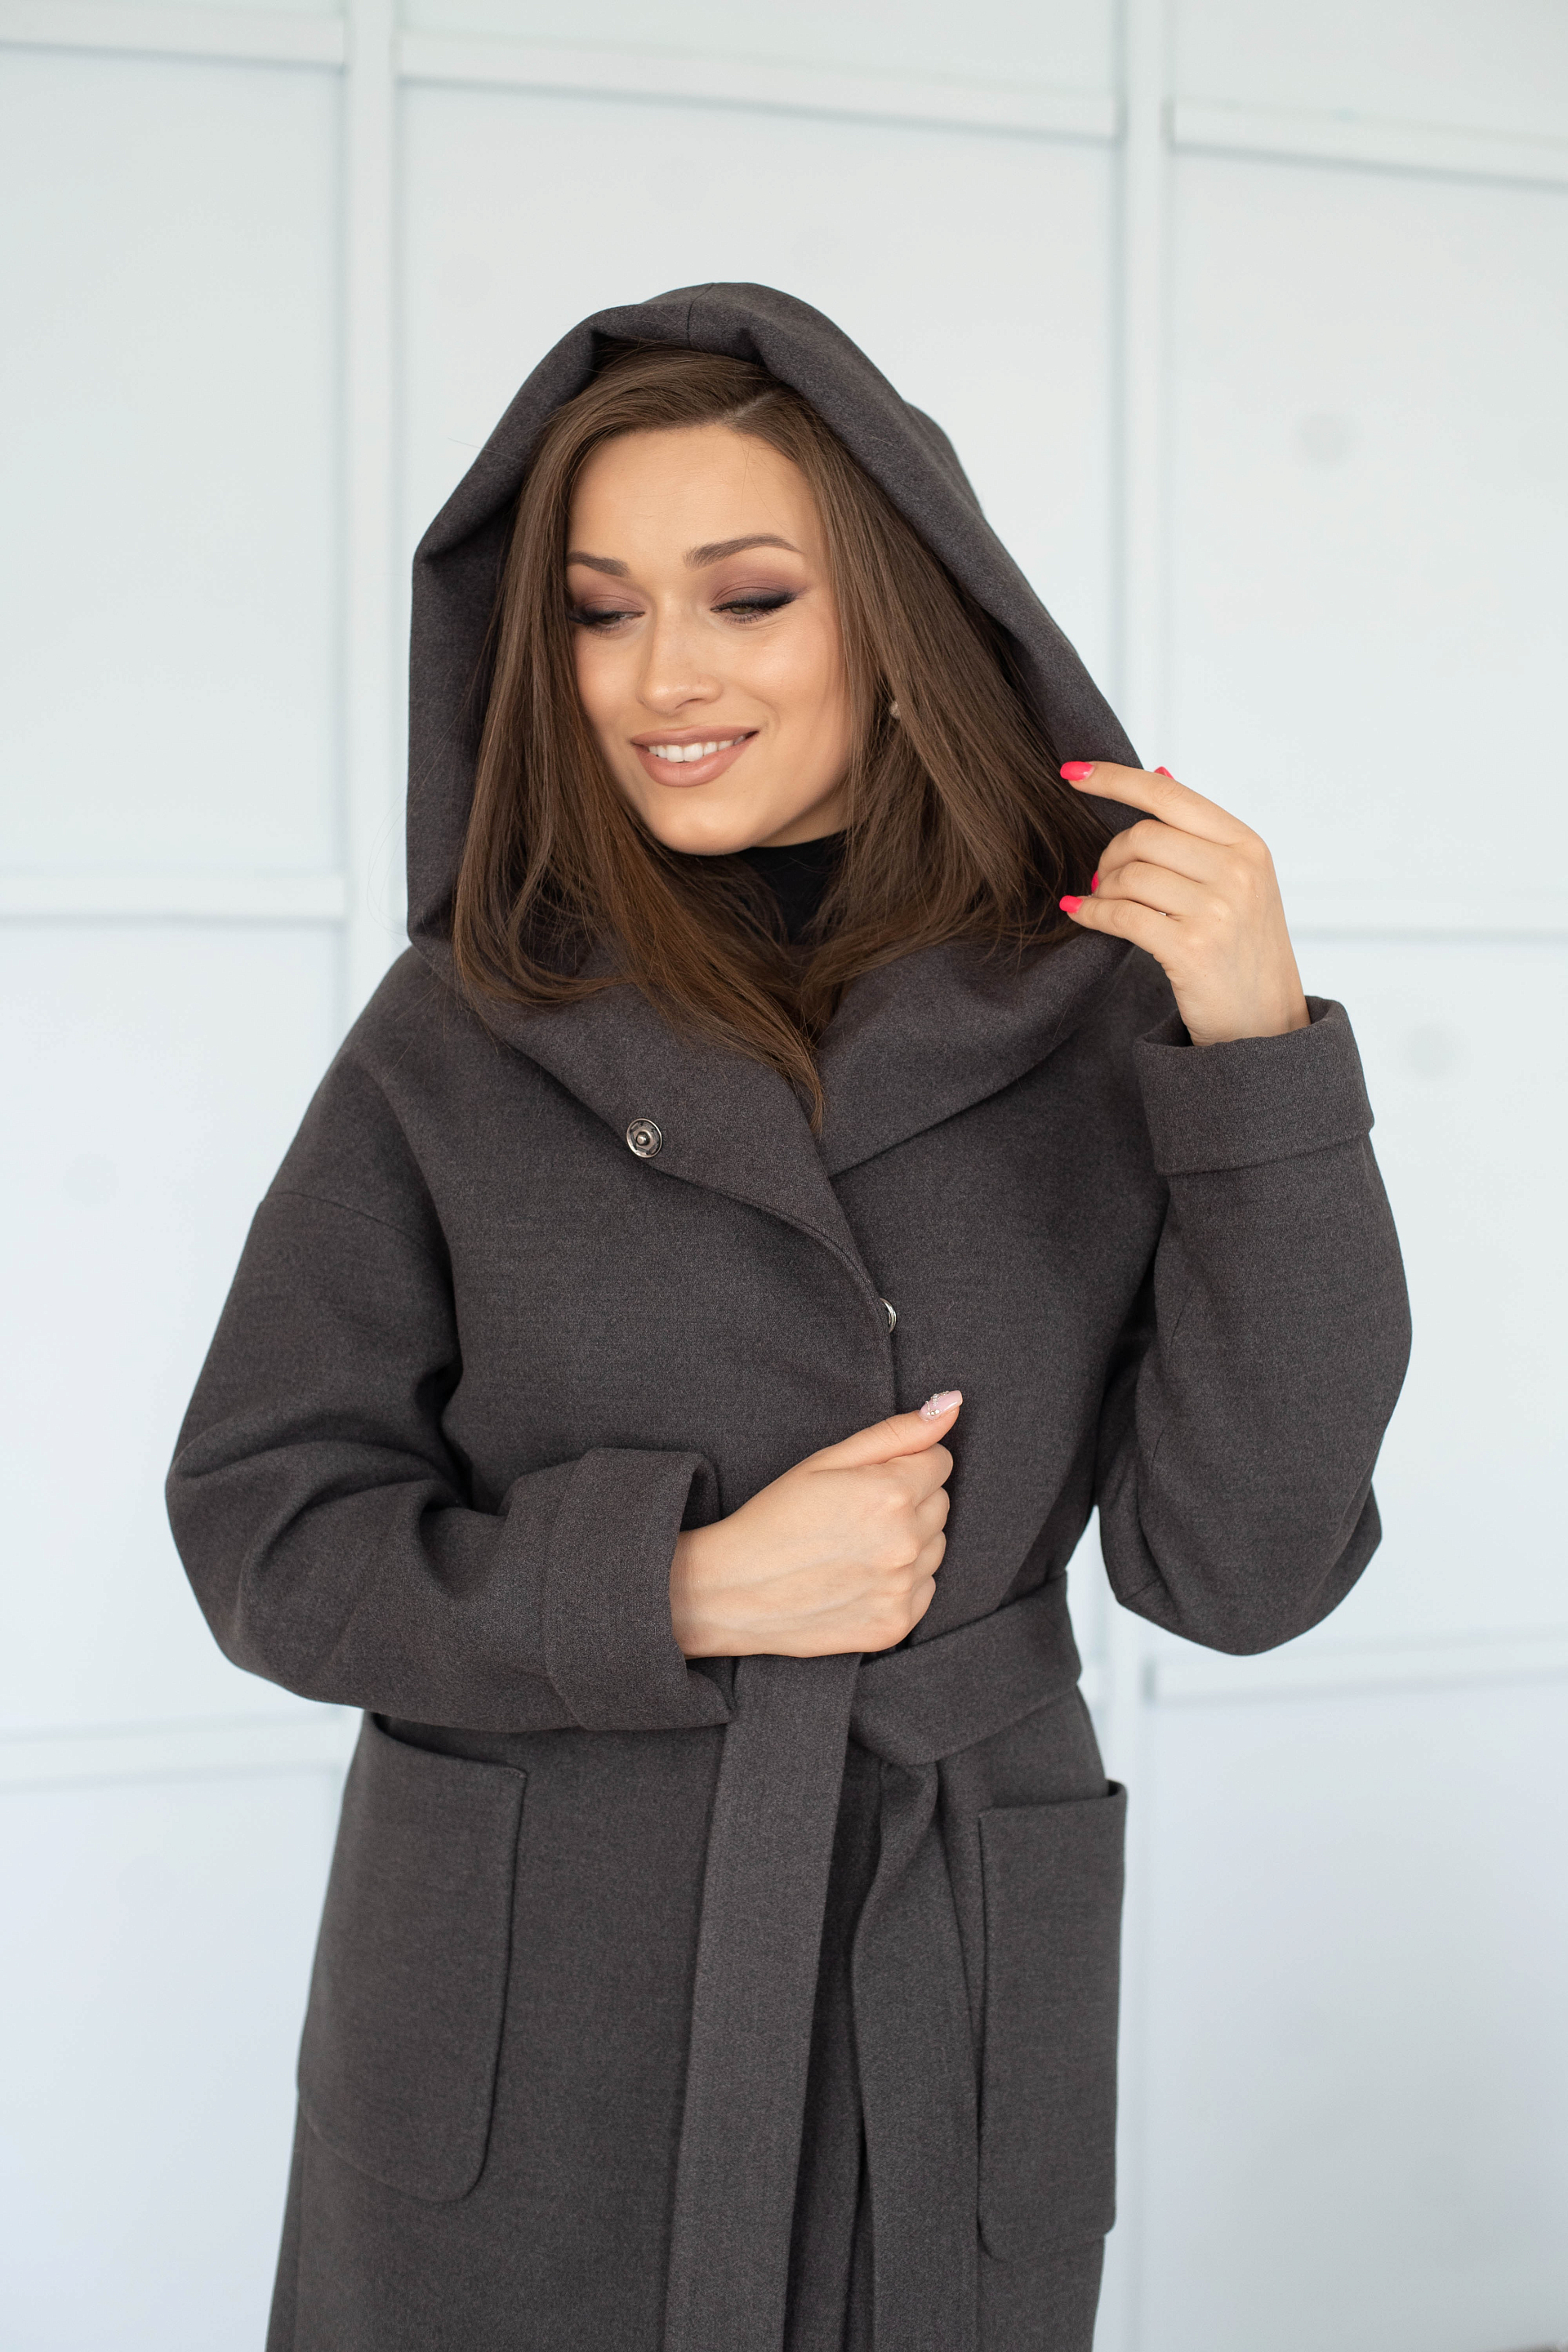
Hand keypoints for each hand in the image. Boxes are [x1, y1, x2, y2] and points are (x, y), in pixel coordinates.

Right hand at [669, 1395, 961, 1658]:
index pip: (940, 1463)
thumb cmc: (775, 1517)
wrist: (734, 1591)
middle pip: (940, 1504)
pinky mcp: (896, 1625)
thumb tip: (953, 1404)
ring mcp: (902, 1588)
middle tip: (856, 1513)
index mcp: (890, 1493)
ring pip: (936, 1548)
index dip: (904, 1465)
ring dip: (909, 1541)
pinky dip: (901, 1582)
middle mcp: (905, 1543)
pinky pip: (924, 1589)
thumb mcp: (827, 1460)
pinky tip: (859, 1577)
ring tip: (856, 1546)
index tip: (867, 1480)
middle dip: (909, 1500)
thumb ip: (896, 1432)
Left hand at [1058, 761, 1309, 1046]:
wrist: (1266, 1025)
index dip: (1115, 779)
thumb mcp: (1241, 883)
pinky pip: (1119, 916)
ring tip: (1106, 904)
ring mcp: (1217, 910)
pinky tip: (1081, 915)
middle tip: (1104, 879)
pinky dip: (1090, 913)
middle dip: (1110, 856)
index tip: (1073, 773)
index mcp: (1248, 846)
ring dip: (1103, 890)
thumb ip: (1201, 835)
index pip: (1169, 795)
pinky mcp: (1191, 948)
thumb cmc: (1244, 951)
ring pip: (1128, 876)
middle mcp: (1238, 872)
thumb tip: (1160, 769)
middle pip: (1142, 836)